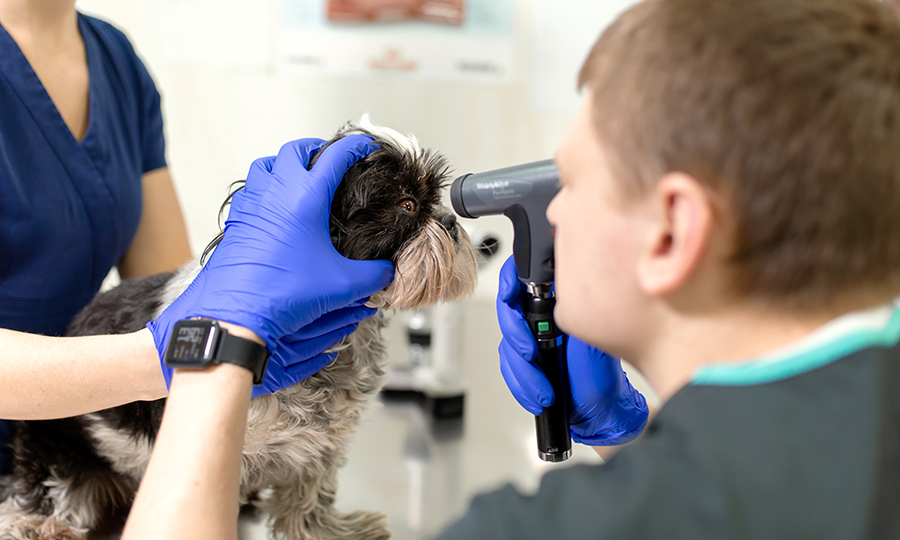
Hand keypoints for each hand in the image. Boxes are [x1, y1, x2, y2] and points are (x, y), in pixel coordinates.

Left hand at [148, 134, 394, 392]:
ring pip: (265, 164)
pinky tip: (274, 207)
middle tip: (331, 158)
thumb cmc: (286, 293)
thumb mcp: (342, 285)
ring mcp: (252, 204)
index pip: (335, 156)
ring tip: (299, 176)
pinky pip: (249, 190)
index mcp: (306, 197)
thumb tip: (389, 272)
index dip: (355, 146)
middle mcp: (276, 192)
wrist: (238, 314)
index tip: (366, 146)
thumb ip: (374, 275)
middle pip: (295, 150)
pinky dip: (264, 188)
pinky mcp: (236, 221)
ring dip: (284, 163)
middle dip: (316, 149)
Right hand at [496, 255, 648, 444]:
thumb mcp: (594, 345)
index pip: (527, 276)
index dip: (511, 279)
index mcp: (560, 300)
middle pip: (510, 310)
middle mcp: (544, 316)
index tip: (510, 293)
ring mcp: (532, 338)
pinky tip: (536, 397)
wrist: (602, 411)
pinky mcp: (524, 360)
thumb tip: (564, 299)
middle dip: (515, 334)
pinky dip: (520, 385)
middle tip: (530, 353)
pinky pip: (509, 368)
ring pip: (507, 343)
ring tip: (543, 390)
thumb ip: (576, 321)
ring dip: (521, 370)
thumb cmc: (604, 376)